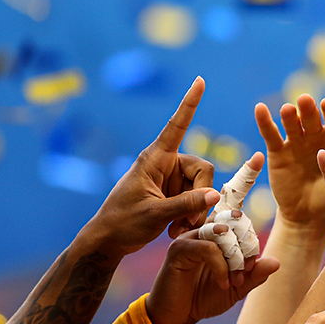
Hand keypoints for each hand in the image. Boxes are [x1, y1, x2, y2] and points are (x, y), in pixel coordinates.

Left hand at [85, 77, 220, 255]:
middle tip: (190, 221)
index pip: (177, 125)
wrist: (108, 242)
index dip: (190, 103)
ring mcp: (171, 180)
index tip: (199, 80)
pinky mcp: (174, 195)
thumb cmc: (123, 223)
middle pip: (203, 169)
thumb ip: (187, 204)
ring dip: (196, 211)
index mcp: (155, 158)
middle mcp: (166, 165)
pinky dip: (192, 216)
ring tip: (178, 228)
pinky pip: (197, 200)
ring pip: (203, 188)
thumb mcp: (155, 214)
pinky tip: (177, 229)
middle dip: (202, 196)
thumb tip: (215, 195)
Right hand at [146, 223, 280, 323]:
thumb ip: (254, 274)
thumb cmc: (204, 298)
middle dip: (244, 249)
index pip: (241, 224)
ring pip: (222, 233)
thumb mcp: (237, 287)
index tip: (251, 269)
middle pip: (233, 224)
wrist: (177, 316)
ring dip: (234, 257)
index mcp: (217, 236)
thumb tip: (276, 262)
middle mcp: (203, 232)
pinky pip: (207, 248)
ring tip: (235, 280)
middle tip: (245, 273)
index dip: (251, 243)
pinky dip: (220, 266)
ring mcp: (190, 238)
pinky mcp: (178, 249)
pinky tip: (222, 283)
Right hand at [256, 95, 324, 232]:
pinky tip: (259, 108)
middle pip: (312, 118)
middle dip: (310, 110)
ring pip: (292, 124)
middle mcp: (315, 134)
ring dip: (289, 115)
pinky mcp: (278, 151)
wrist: (311, 215)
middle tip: (308, 101)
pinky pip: (271, 135)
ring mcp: (295, 141)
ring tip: (287, 108)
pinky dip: (265, 121)